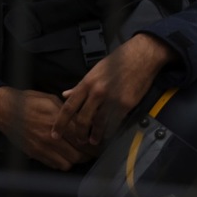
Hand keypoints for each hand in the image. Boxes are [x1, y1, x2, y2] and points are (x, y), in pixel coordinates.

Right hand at [0, 87, 97, 170]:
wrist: (5, 110)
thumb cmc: (30, 102)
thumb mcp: (53, 101)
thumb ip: (69, 113)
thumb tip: (86, 120)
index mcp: (57, 121)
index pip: (82, 138)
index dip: (95, 143)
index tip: (102, 143)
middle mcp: (50, 137)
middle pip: (78, 154)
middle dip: (90, 154)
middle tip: (96, 151)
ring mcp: (41, 148)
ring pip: (67, 163)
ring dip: (77, 160)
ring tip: (82, 154)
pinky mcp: (34, 154)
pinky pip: (54, 165)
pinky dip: (63, 163)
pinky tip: (67, 155)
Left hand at [52, 33, 175, 145]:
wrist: (142, 55)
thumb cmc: (118, 60)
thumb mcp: (96, 70)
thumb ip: (80, 86)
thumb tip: (65, 95)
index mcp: (87, 83)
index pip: (69, 107)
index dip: (60, 123)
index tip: (55, 134)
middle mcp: (97, 92)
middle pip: (83, 119)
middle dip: (79, 133)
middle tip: (79, 141)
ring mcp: (112, 99)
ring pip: (99, 123)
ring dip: (95, 135)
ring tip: (93, 141)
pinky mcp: (126, 104)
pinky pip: (115, 120)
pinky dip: (110, 129)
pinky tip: (109, 133)